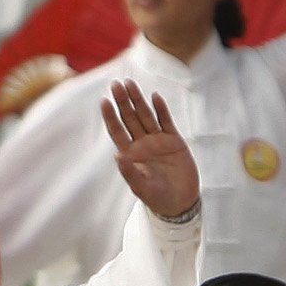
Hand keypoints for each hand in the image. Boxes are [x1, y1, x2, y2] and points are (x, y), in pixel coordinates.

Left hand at [101, 80, 199, 221]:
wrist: (181, 202)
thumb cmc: (157, 198)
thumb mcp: (142, 188)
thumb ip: (130, 173)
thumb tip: (117, 156)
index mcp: (130, 154)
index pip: (117, 131)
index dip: (110, 116)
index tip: (104, 101)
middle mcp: (142, 144)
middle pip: (130, 118)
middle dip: (123, 102)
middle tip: (116, 84)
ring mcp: (158, 140)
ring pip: (146, 116)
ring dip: (138, 100)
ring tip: (130, 83)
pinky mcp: (174, 140)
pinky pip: (166, 121)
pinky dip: (161, 109)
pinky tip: (155, 96)